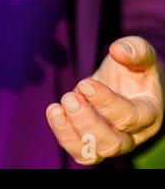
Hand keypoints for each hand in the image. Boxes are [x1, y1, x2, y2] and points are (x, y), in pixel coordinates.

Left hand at [46, 36, 163, 164]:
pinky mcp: (91, 141)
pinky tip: (54, 110)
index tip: (85, 84)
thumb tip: (118, 50)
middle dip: (87, 122)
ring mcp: (110, 141)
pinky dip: (62, 133)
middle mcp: (132, 134)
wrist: (126, 83)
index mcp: (149, 113)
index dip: (106, 103)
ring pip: (92, 154)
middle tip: (69, 97)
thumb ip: (134, 49)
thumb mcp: (140, 54)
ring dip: (69, 133)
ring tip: (57, 108)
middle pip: (111, 144)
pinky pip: (76, 149)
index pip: (130, 118)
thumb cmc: (135, 69)